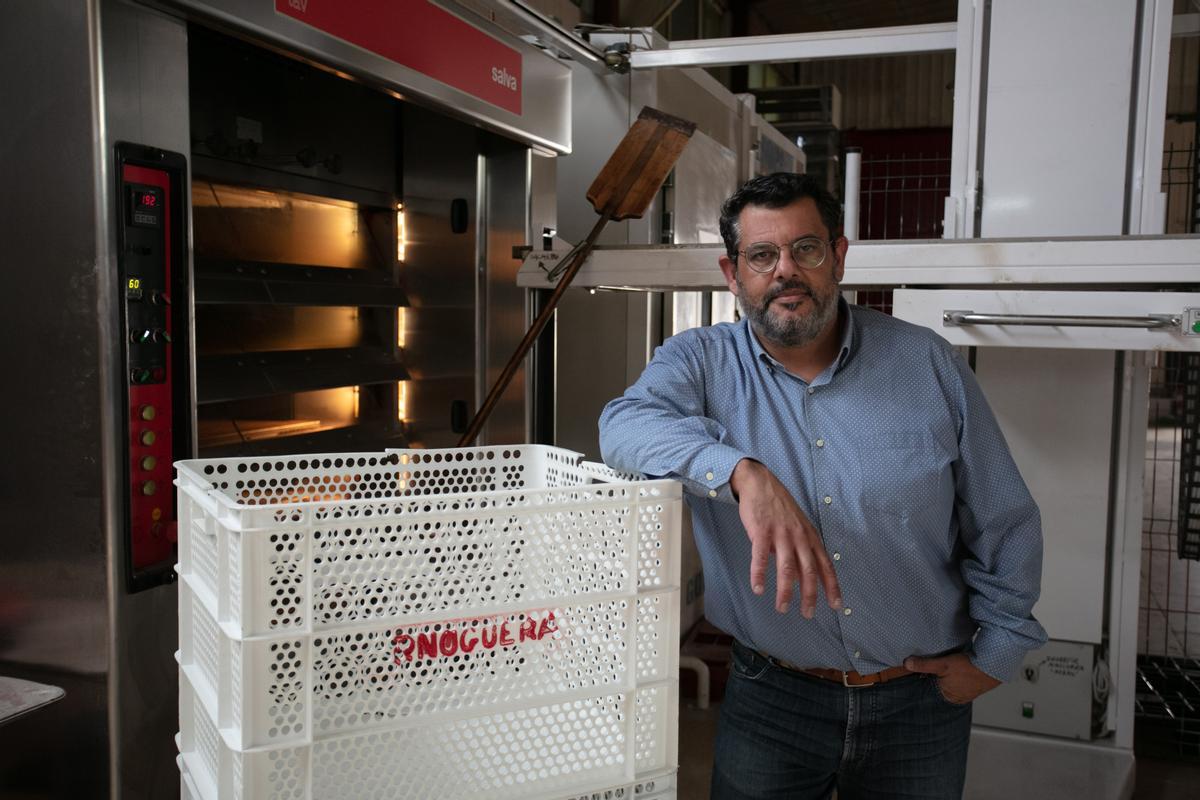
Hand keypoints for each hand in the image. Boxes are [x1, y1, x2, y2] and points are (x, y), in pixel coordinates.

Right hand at [729, 458, 841, 617]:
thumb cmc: (779, 507)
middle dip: (810, 594)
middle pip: (808, 570)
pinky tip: (758, 589)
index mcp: (810, 536)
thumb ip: (798, 551)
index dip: (832, 586)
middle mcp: (799, 536)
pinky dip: (759, 574)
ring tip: (782, 608)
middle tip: (808, 614)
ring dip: (785, 590)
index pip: (825, 565)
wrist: (760, 483)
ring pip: (786, 567)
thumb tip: (796, 577)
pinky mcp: (761, 531)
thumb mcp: (796, 527)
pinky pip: (760, 557)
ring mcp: (781, 533)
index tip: (836, 605)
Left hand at [903, 653, 999, 703]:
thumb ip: (924, 665)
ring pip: (949, 685)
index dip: (923, 681)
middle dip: (934, 680)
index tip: (919, 675)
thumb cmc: (970, 667)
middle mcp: (956, 697)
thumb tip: (907, 664)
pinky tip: (957, 671)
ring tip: (946, 671)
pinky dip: (956, 678)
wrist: (993, 665)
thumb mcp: (943, 664)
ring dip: (946, 678)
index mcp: (947, 696)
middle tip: (932, 671)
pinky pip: (960, 683)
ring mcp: (965, 693)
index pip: (928, 690)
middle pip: (939, 688)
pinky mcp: (973, 687)